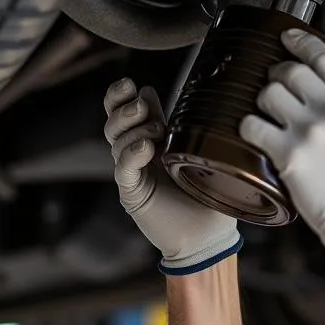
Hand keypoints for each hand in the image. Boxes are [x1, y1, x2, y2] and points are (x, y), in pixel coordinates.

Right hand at [104, 78, 241, 274]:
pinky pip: (124, 169)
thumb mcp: (205, 159)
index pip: (128, 114)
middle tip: (142, 105)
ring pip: (115, 142)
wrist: (209, 239)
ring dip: (132, 129)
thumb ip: (193, 130)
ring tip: (154, 129)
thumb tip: (197, 101)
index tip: (135, 86)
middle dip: (122, 108)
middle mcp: (139, 156)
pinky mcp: (133, 195)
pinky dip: (132, 154)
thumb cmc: (210, 199)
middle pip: (114, 124)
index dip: (123, 96)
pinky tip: (146, 147)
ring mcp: (134, 175)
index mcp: (154, 143)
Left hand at [239, 29, 324, 268]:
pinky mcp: (289, 153)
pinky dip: (249, 127)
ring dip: (263, 101)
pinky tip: (254, 133)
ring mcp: (311, 130)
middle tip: (275, 86)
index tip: (288, 38)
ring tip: (268, 114)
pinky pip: (253, 125)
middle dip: (278, 75)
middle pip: (291, 71)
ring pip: (269, 94)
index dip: (300, 42)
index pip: (324, 56)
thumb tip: (322, 89)